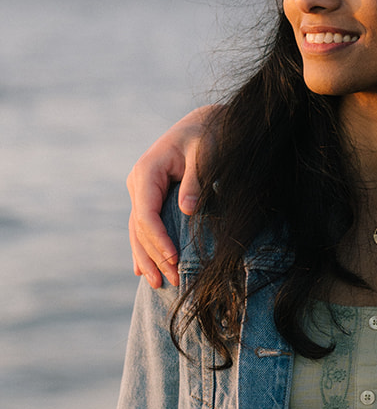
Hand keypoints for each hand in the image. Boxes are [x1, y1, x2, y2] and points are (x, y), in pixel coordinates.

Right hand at [126, 106, 211, 286]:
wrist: (202, 124)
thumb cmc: (206, 136)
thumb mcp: (204, 154)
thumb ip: (196, 181)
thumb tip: (188, 210)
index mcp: (147, 171)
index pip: (146, 213)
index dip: (158, 240)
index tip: (174, 260)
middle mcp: (138, 183)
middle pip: (140, 227)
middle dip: (154, 257)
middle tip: (172, 282)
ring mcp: (141, 192)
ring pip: (138, 231)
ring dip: (147, 259)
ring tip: (157, 284)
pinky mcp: (149, 198)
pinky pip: (144, 227)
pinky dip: (144, 249)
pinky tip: (142, 271)